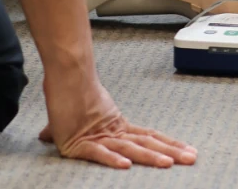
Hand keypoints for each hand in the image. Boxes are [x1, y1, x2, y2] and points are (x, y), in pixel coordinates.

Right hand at [40, 75, 195, 168]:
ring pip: (129, 148)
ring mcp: (98, 136)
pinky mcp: (79, 143)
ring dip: (149, 156)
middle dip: (170, 152)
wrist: (62, 73)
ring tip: (168, 163)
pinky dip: (112, 159)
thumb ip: (61, 130)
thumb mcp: (68, 118)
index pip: (148, 137)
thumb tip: (45, 135)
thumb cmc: (66, 91)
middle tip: (192, 158)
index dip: (168, 144)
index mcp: (115, 126)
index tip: (187, 150)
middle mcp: (112, 131)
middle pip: (146, 143)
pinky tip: (125, 166)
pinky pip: (98, 153)